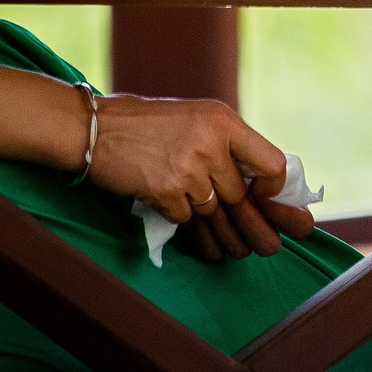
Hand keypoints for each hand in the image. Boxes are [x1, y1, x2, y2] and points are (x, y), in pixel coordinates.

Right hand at [83, 93, 309, 259]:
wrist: (96, 127)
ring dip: (223, 236)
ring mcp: (188, 168)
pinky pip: (186, 219)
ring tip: (235, 252)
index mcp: (224, 121)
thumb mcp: (196, 120)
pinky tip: (191, 231)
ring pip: (214, 213)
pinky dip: (185, 223)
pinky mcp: (165, 190)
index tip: (268, 201)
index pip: (271, 162)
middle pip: (241, 197)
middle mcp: (211, 142)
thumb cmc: (147, 125)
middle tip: (268, 248)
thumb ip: (225, 146)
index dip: (275, 189)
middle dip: (252, 226)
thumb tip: (259, 187)